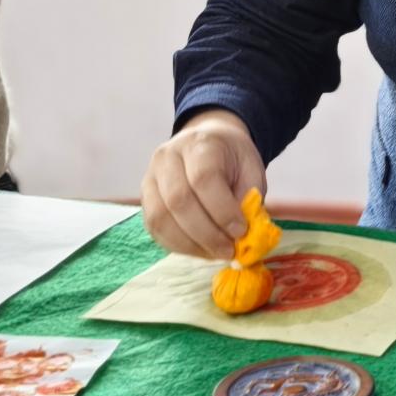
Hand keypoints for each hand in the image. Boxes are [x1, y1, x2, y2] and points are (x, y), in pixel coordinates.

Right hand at [141, 109, 267, 258]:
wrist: (209, 143)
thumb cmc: (233, 159)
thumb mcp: (251, 170)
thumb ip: (248, 199)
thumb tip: (243, 237)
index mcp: (199, 144)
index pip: (204, 179)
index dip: (222, 210)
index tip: (241, 231)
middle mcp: (168, 157)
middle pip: (178, 201)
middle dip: (207, 234)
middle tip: (229, 250)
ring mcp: (151, 176)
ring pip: (161, 218)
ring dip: (190, 244)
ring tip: (215, 253)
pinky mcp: (145, 197)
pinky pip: (154, 228)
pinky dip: (177, 245)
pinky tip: (199, 249)